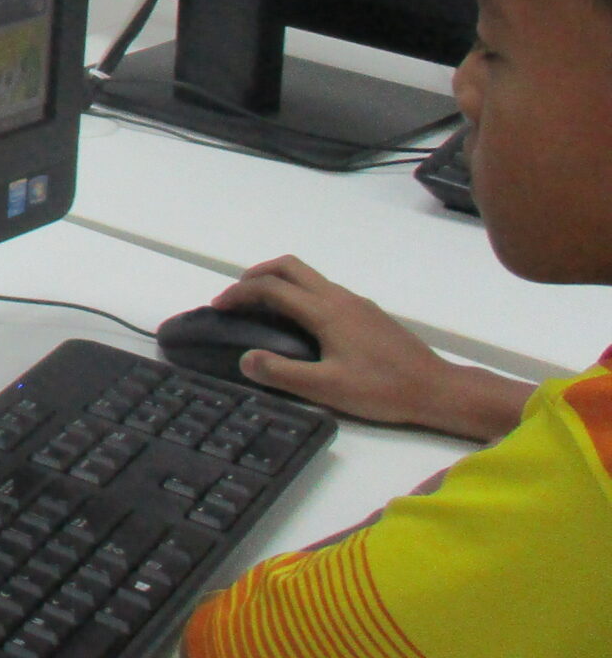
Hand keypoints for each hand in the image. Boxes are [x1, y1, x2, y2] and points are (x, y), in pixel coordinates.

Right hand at [210, 257, 531, 441]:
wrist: (438, 390)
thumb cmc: (383, 390)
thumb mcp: (328, 388)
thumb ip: (282, 373)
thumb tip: (245, 358)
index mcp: (325, 311)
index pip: (271, 288)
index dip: (239, 293)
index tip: (218, 307)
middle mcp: (340, 298)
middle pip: (289, 266)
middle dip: (256, 274)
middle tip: (236, 298)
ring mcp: (356, 304)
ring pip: (309, 277)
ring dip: (278, 283)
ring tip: (261, 310)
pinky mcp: (368, 314)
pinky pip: (323, 290)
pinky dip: (299, 294)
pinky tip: (300, 325)